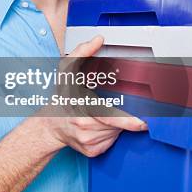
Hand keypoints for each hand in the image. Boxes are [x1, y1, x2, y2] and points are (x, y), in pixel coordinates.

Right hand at [42, 36, 147, 156]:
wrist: (48, 125)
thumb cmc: (61, 98)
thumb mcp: (67, 71)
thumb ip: (82, 53)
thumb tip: (98, 40)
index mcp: (82, 109)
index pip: (110, 117)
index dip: (130, 121)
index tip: (143, 122)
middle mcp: (85, 129)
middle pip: (118, 123)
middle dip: (121, 114)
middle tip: (108, 105)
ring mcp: (89, 143)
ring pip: (117, 133)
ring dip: (116, 124)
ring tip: (100, 114)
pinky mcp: (92, 152)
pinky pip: (111, 142)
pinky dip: (110, 133)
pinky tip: (98, 126)